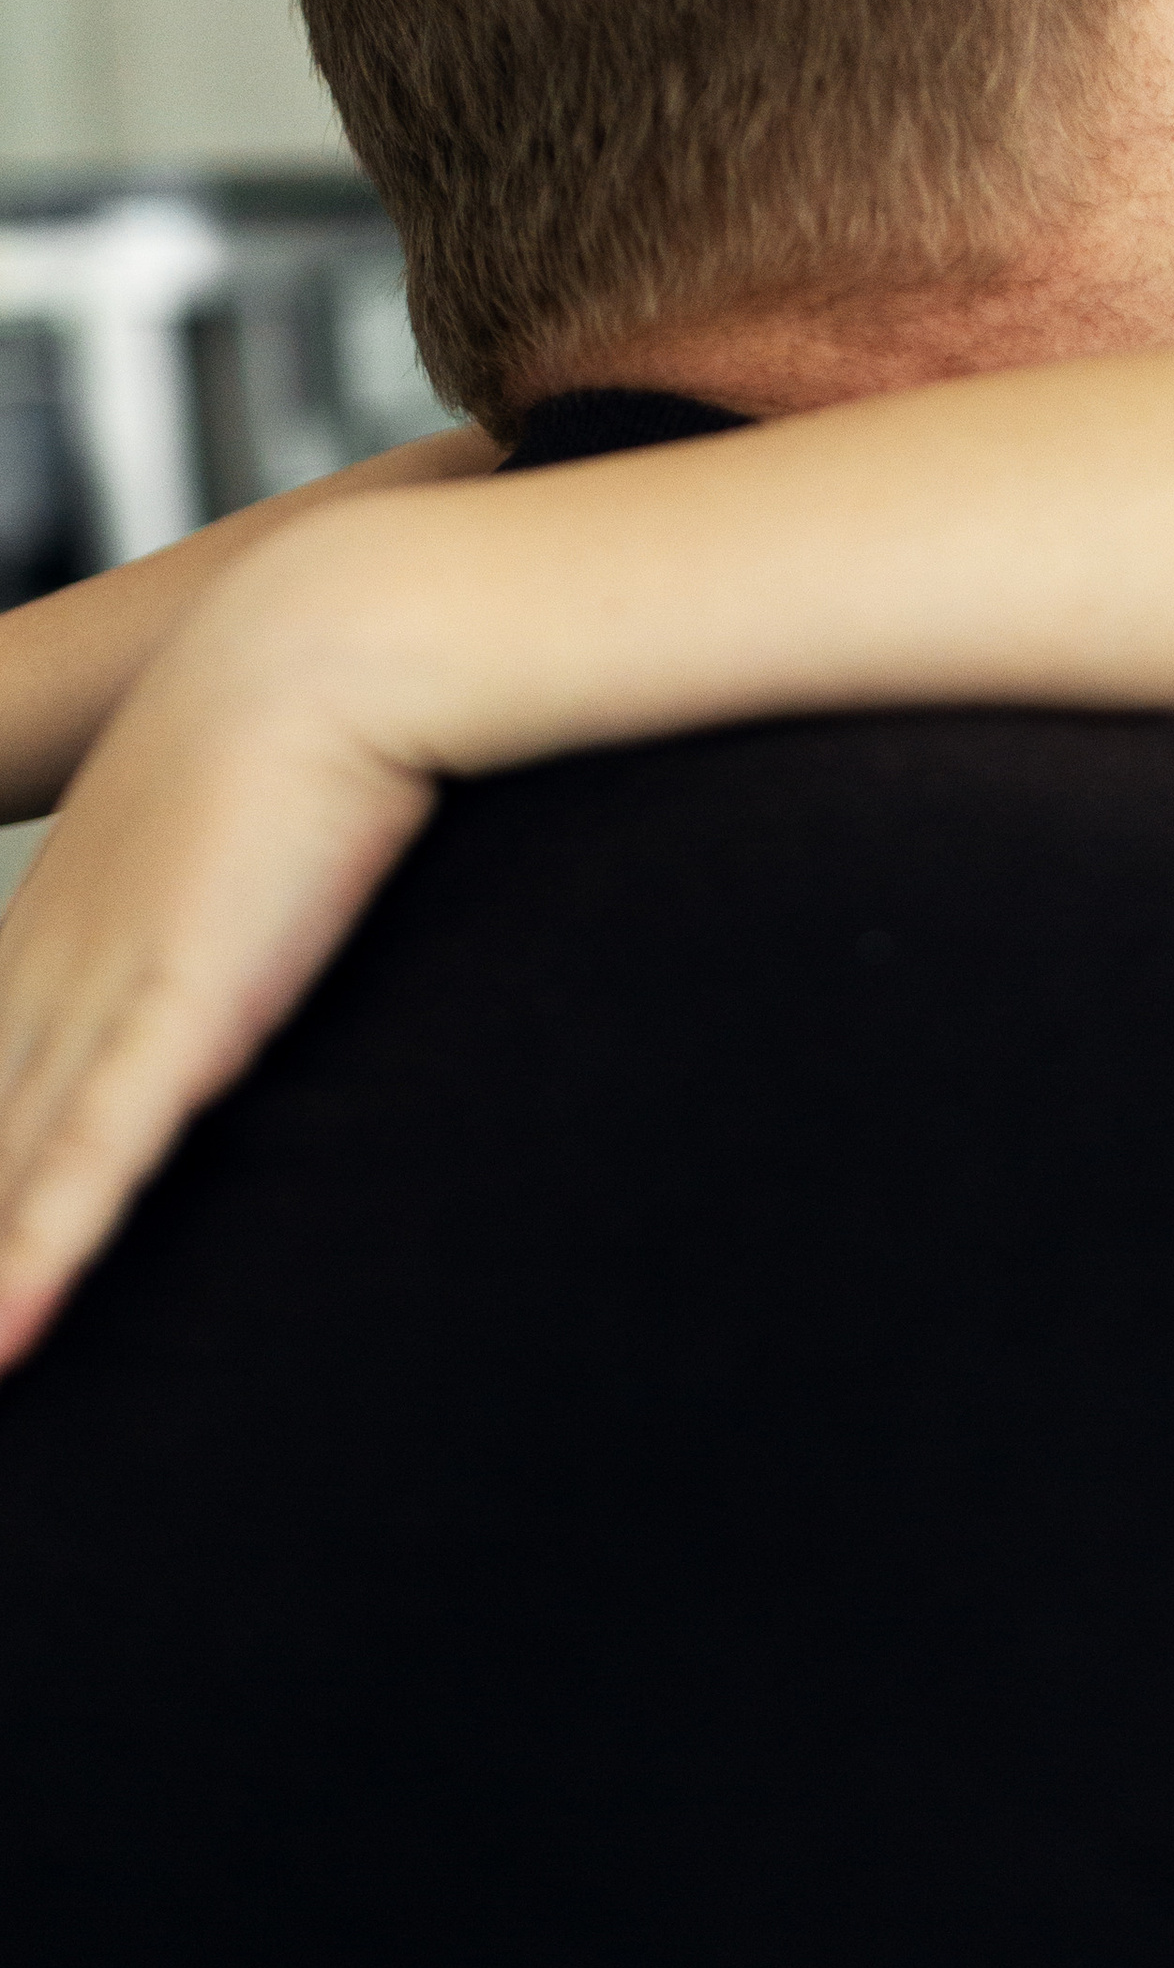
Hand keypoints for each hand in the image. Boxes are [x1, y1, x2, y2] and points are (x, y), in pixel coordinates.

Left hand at [0, 567, 434, 1373]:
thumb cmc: (326, 696)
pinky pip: (85, 1163)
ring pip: (5, 1169)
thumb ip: (252, 873)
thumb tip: (289, 884)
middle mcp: (55, 968)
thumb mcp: (258, 809)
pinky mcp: (176, 1011)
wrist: (345, 625)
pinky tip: (3, 1342)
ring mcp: (103, 994)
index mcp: (68, 924)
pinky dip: (36, 1256)